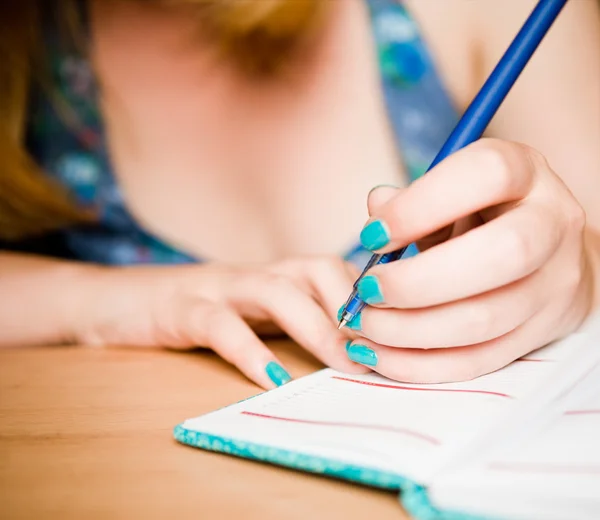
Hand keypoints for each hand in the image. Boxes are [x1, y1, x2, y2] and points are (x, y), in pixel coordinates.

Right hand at [73, 257, 366, 388]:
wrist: (118, 301)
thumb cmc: (199, 310)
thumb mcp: (253, 312)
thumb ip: (295, 321)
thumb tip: (352, 350)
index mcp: (274, 274)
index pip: (336, 271)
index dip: (371, 299)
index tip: (397, 338)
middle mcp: (253, 273)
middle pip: (316, 270)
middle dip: (354, 310)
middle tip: (377, 355)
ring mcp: (216, 286)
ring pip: (274, 290)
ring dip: (315, 327)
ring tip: (341, 364)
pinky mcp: (180, 307)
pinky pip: (218, 323)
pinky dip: (248, 349)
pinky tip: (270, 378)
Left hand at [344, 138, 595, 382]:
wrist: (546, 252)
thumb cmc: (483, 215)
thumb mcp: (451, 192)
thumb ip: (412, 199)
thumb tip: (377, 209)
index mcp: (526, 173)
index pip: (486, 175)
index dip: (420, 206)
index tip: (372, 235)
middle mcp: (553, 225)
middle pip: (501, 254)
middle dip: (418, 281)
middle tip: (367, 290)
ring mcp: (556, 284)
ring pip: (486, 319)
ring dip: (411, 329)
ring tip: (366, 324)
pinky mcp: (543, 333)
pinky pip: (480, 360)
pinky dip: (421, 363)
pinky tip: (380, 354)